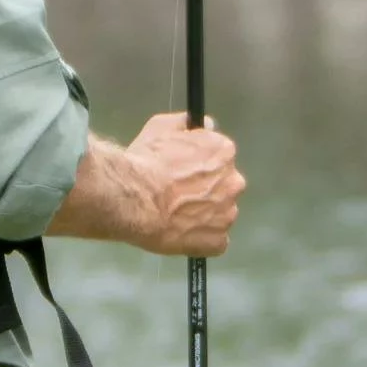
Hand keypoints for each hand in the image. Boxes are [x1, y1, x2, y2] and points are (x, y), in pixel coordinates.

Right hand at [124, 112, 244, 256]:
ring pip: (220, 214)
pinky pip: (214, 242)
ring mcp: (227, 214)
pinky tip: (181, 235)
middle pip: (224, 186)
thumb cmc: (145, 162)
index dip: (200, 165)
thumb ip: (185, 124)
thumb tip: (201, 124)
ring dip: (204, 215)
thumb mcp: (160, 127)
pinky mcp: (217, 241)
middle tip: (179, 196)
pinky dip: (201, 240)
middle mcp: (233, 182)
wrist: (133, 199)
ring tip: (176, 218)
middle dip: (206, 190)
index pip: (219, 157)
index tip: (183, 171)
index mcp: (223, 152)